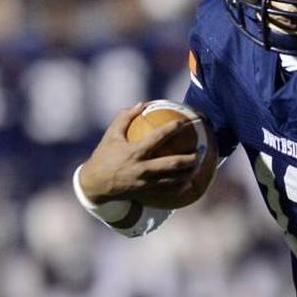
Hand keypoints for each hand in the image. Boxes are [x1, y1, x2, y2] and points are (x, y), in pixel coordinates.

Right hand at [78, 102, 199, 203]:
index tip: (183, 122)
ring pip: (173, 179)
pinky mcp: (146, 191)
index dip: (172, 128)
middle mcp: (142, 168)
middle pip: (172, 164)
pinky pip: (167, 191)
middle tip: (200, 150)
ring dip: (189, 173)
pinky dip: (180, 187)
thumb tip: (141, 104)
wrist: (95, 184)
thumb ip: (125, 117)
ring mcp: (146, 182)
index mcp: (135, 152)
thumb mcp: (111, 135)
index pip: (158, 137)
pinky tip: (189, 183)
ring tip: (199, 165)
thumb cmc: (104, 156)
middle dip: (189, 158)